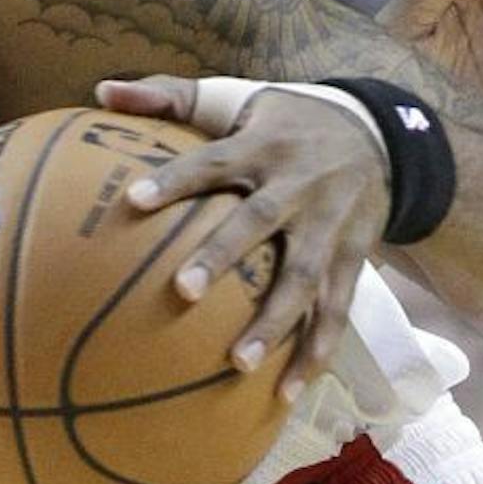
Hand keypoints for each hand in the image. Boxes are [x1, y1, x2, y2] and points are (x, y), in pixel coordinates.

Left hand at [95, 75, 388, 401]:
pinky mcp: (352, 258)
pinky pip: (336, 310)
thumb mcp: (232, 98)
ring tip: (237, 364)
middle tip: (181, 292)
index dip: (176, 180)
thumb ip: (166, 96)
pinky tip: (287, 392)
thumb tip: (101, 90)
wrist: (380, 136)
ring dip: (274, 323)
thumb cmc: (282, 122)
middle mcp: (297, 185)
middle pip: (258, 221)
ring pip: (302, 278)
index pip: (212, 161)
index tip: (133, 201)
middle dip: (222, 257)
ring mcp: (328, 226)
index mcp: (261, 145)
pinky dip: (316, 352)